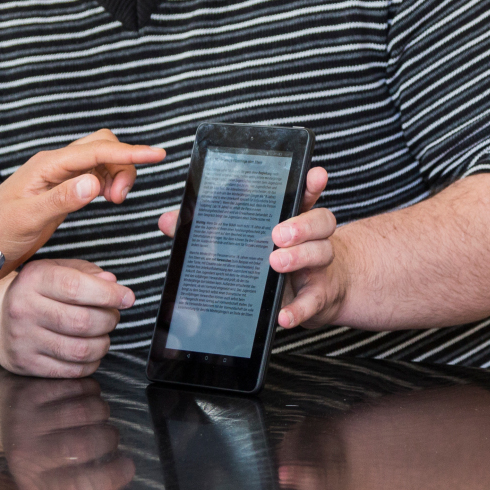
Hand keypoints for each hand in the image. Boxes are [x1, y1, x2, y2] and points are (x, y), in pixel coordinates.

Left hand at [0, 130, 166, 268]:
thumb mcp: (28, 219)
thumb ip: (62, 200)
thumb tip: (94, 182)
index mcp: (46, 167)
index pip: (96, 151)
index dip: (130, 153)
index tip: (158, 155)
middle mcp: (53, 166)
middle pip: (101, 146)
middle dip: (124, 163)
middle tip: (122, 198)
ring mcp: (56, 177)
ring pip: (99, 159)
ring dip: (117, 174)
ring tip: (116, 201)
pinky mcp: (59, 190)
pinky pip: (92, 174)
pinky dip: (108, 182)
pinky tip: (107, 198)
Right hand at [0, 259, 133, 377]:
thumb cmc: (36, 293)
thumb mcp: (56, 270)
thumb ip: (86, 273)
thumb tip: (112, 284)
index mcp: (33, 279)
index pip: (76, 287)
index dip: (109, 294)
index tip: (127, 298)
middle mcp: (24, 309)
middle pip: (83, 321)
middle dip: (109, 320)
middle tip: (112, 316)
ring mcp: (23, 339)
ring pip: (80, 349)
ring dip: (103, 343)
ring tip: (102, 334)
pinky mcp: (26, 364)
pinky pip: (71, 370)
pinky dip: (90, 363)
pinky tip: (89, 351)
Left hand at [0, 376, 135, 489]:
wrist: (0, 414)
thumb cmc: (39, 453)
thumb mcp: (57, 481)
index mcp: (35, 487)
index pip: (78, 488)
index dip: (111, 477)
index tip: (127, 466)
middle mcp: (26, 457)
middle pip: (83, 446)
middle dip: (109, 439)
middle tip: (110, 437)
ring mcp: (25, 423)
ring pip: (84, 412)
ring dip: (103, 413)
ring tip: (99, 417)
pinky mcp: (29, 395)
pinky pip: (75, 388)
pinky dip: (91, 391)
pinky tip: (86, 398)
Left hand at [159, 166, 342, 329]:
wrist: (298, 300)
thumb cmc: (265, 265)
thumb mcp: (235, 243)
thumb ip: (203, 228)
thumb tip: (167, 221)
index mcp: (291, 219)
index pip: (304, 195)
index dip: (311, 184)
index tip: (313, 174)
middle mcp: (311, 239)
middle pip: (321, 220)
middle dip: (301, 224)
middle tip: (277, 234)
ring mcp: (318, 267)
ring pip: (323, 253)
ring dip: (300, 256)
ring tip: (276, 263)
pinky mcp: (317, 297)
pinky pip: (313, 301)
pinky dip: (298, 308)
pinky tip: (283, 316)